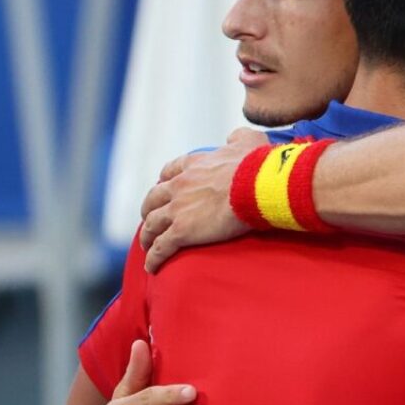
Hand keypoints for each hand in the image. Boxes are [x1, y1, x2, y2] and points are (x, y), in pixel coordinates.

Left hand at [139, 127, 267, 272]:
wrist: (257, 186)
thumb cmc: (257, 165)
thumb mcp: (247, 141)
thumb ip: (238, 137)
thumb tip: (234, 138)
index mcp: (194, 165)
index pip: (170, 172)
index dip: (165, 182)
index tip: (164, 188)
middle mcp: (180, 186)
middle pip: (154, 199)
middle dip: (150, 210)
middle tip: (151, 220)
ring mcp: (178, 209)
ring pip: (152, 225)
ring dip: (147, 236)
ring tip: (148, 247)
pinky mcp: (182, 232)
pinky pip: (161, 247)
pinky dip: (154, 258)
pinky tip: (152, 267)